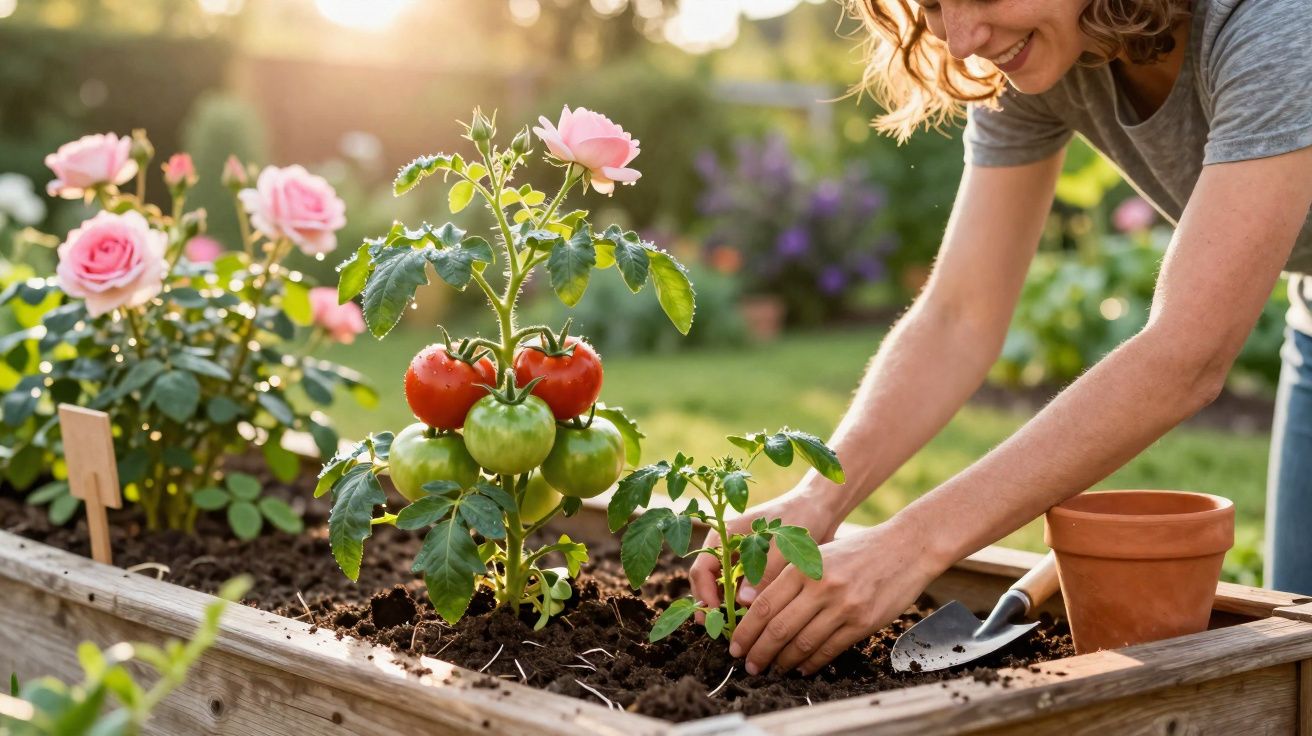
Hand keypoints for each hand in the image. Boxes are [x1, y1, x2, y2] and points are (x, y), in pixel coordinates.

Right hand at [688, 489, 836, 621]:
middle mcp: (729, 551)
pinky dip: (745, 607)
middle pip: (709, 583)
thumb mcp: (781, 544)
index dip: (704, 592)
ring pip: (725, 591)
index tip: (715, 613)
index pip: (702, 568)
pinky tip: (753, 623)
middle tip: (720, 631)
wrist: (819, 508)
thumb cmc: (798, 517)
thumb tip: (742, 602)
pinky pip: (744, 592)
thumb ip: (763, 571)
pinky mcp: (757, 571)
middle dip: (712, 607)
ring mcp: (741, 561)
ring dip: (728, 610)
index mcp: (725, 536)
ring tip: (735, 632)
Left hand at [728, 520, 941, 675]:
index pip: (764, 606)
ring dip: (783, 662)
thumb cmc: (857, 551)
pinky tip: (802, 668)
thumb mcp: (818, 554)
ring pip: (802, 644)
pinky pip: (829, 649)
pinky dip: (811, 663)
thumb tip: (756, 610)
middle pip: (778, 629)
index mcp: (803, 567)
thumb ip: (790, 579)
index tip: (735, 646)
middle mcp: (820, 587)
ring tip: (773, 670)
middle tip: (749, 665)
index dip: (746, 631)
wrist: (905, 548)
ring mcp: (842, 606)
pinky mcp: (862, 622)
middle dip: (759, 652)